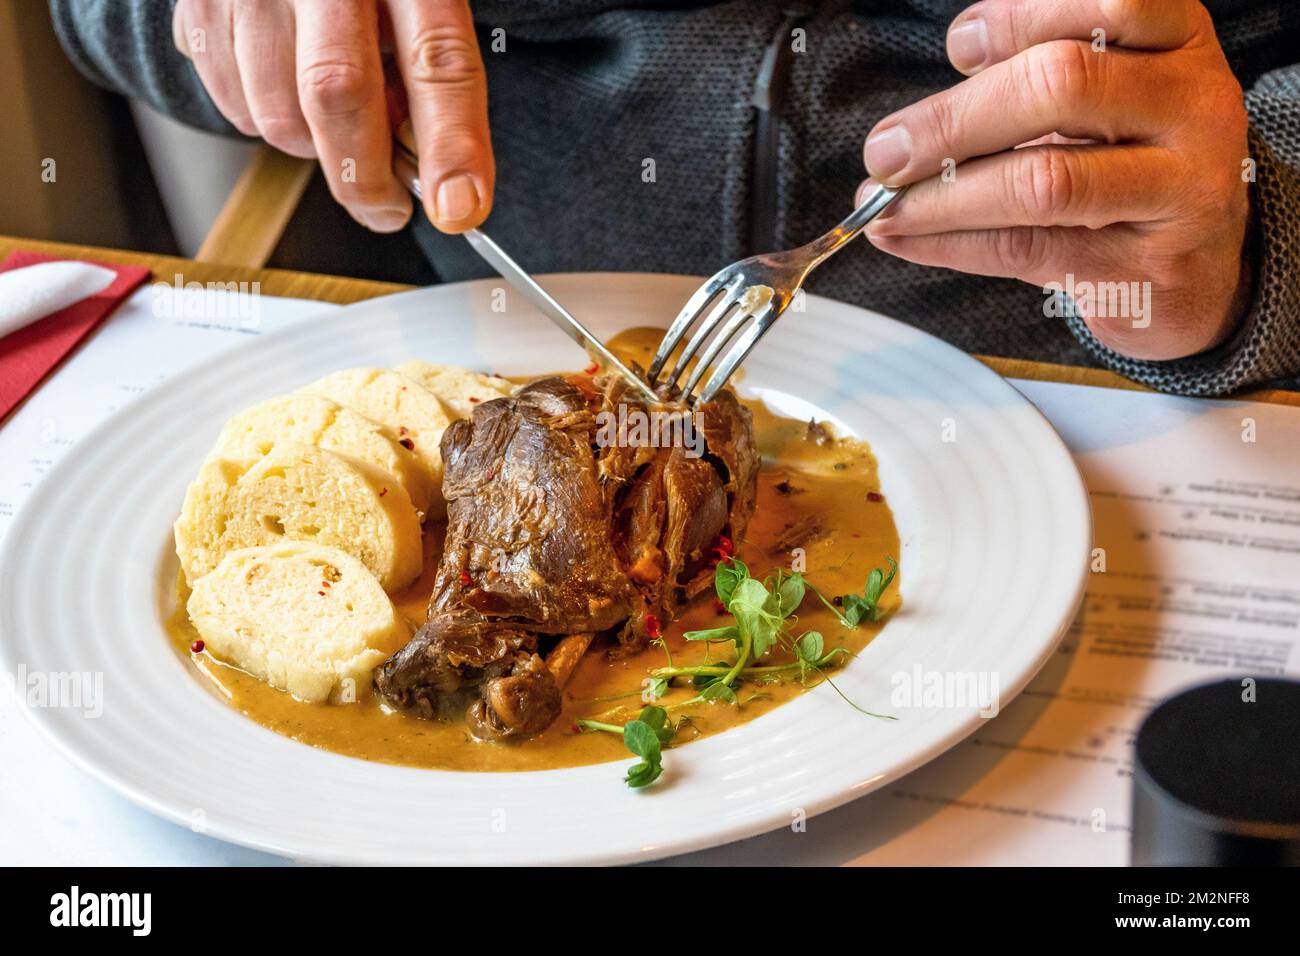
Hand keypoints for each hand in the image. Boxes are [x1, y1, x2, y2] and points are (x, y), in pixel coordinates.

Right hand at [172, 0, 493, 233]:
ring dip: (313, 146)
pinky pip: (232, 102)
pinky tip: (287, 86)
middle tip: (387, 209)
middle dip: (364, 174)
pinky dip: (266, 120)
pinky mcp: (198, 1)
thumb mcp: (416, 5)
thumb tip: (444, 185)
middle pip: (338, 91)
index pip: (437, 59)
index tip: (459, 208)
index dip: (451, 143)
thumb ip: (434, 77)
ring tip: (335, 120)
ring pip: (277, 112)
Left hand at [859, 0, 1250, 360]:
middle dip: (953, 119)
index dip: (1021, 18)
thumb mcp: (1102, 102)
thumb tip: (904, 130)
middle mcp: (1192, 106)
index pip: (1110, 3)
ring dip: (941, 195)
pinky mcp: (1146, 268)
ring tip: (883, 204)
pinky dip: (950, 242)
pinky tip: (903, 237)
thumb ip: (1024, 88)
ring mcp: (1180, 189)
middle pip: (1062, 86)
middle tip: (886, 151)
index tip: (958, 48)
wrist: (1202, 268)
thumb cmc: (1130, 167)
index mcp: (1177, 43)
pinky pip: (1028, 248)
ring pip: (1044, 181)